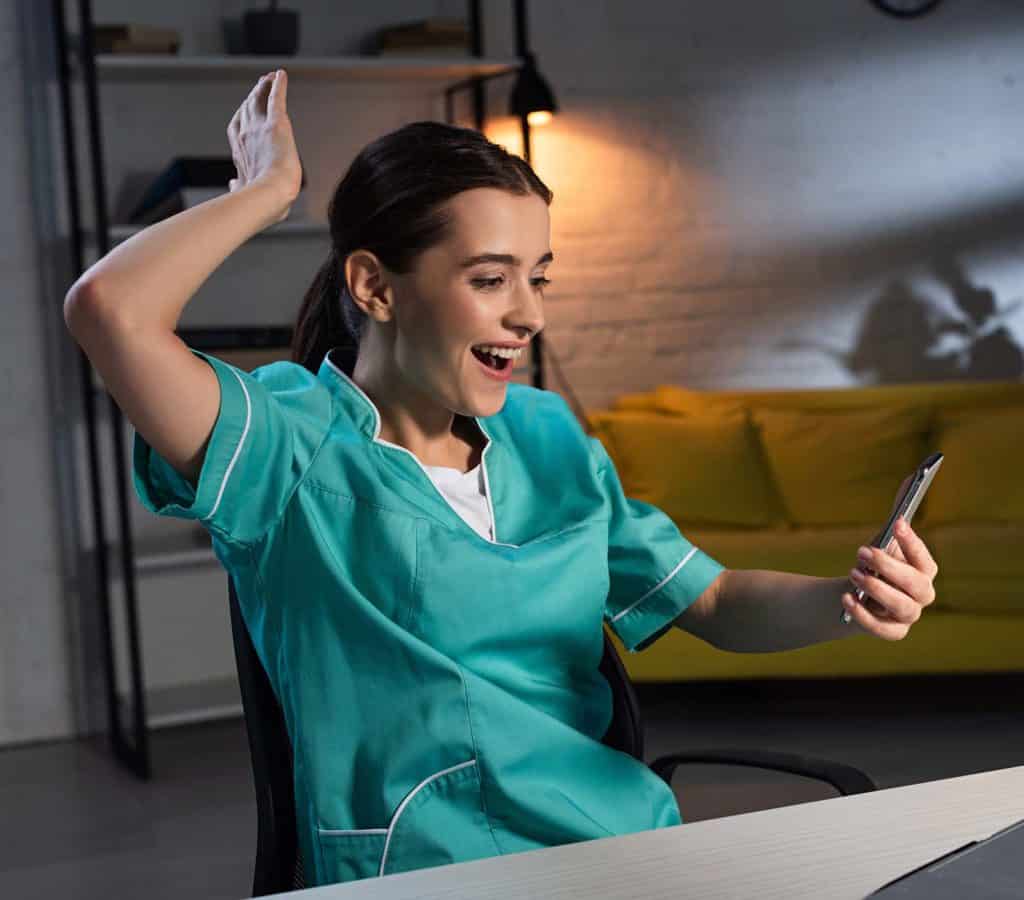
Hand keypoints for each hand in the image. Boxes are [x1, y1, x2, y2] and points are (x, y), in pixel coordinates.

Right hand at [226, 70, 301, 221]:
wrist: (270, 196)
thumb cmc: (262, 202)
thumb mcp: (246, 193)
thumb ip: (239, 186)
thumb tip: (232, 184)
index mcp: (240, 153)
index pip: (238, 128)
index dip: (242, 116)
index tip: (246, 108)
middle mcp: (245, 136)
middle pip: (247, 109)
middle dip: (253, 96)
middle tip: (260, 85)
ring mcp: (259, 128)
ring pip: (259, 100)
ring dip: (264, 87)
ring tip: (269, 78)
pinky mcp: (276, 123)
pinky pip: (276, 97)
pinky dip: (278, 85)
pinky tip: (281, 75)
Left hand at [840, 516, 938, 639]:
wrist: (856, 596)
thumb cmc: (874, 566)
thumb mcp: (883, 541)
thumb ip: (896, 517)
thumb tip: (910, 479)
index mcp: (923, 570)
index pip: (924, 558)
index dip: (912, 542)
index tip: (897, 522)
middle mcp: (922, 594)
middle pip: (916, 584)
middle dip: (889, 567)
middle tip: (862, 552)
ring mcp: (908, 615)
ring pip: (903, 607)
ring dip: (878, 589)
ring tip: (854, 573)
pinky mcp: (892, 631)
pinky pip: (883, 629)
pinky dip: (864, 615)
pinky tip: (846, 598)